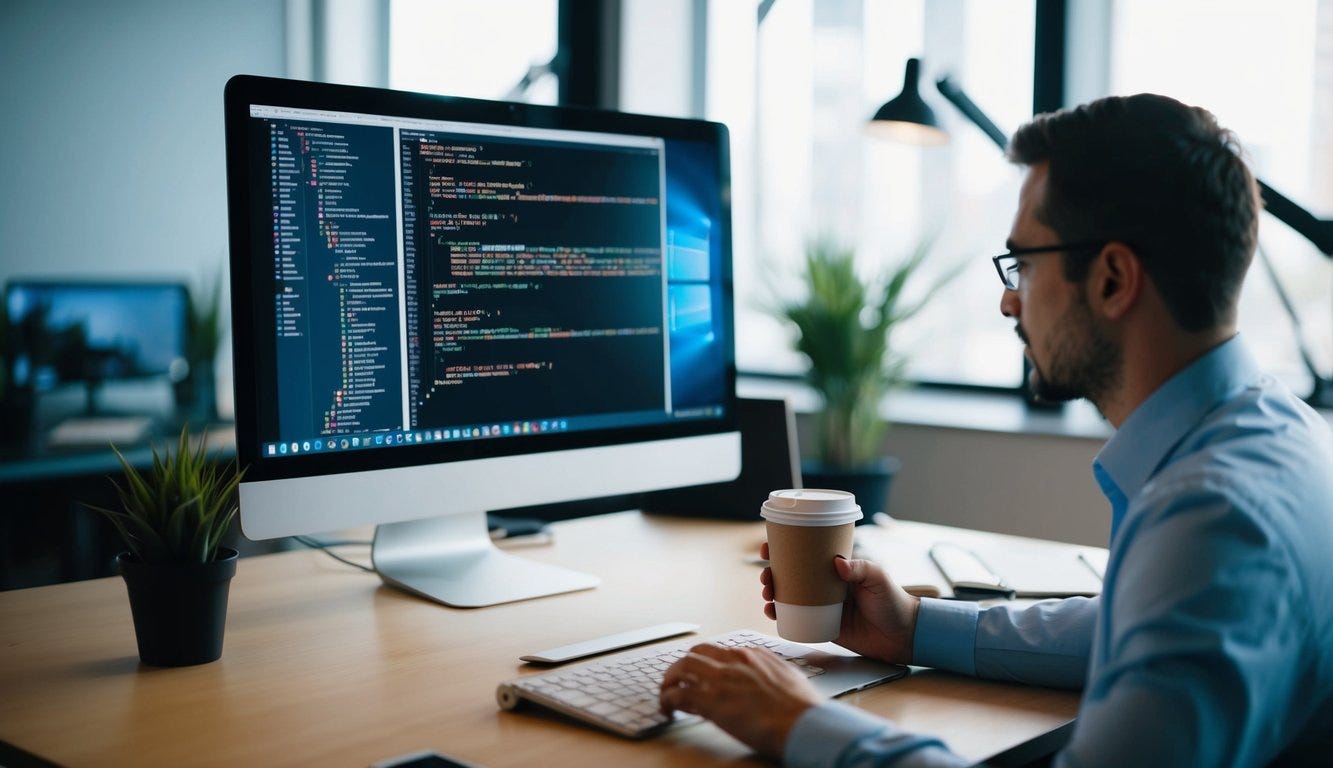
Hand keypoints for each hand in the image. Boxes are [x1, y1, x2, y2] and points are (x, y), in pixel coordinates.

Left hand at [659, 642, 821, 758]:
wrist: (805, 722)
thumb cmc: (804, 708)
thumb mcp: (790, 679)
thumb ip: (773, 675)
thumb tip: (769, 682)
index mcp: (754, 655)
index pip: (720, 652)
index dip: (708, 664)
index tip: (703, 675)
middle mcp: (735, 661)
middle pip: (697, 653)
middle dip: (684, 666)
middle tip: (677, 680)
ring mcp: (722, 679)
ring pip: (682, 667)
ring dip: (670, 680)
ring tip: (666, 693)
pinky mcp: (712, 701)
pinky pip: (679, 694)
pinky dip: (668, 700)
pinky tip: (667, 709)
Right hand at [760, 542, 919, 664]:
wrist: (903, 635)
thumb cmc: (894, 601)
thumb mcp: (878, 578)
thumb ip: (859, 569)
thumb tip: (837, 563)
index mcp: (836, 569)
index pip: (806, 555)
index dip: (785, 550)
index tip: (768, 547)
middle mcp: (825, 585)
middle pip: (791, 575)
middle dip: (771, 573)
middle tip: (766, 576)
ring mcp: (822, 605)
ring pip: (789, 596)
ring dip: (772, 593)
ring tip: (767, 594)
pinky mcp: (823, 625)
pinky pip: (796, 619)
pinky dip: (780, 616)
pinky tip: (771, 612)